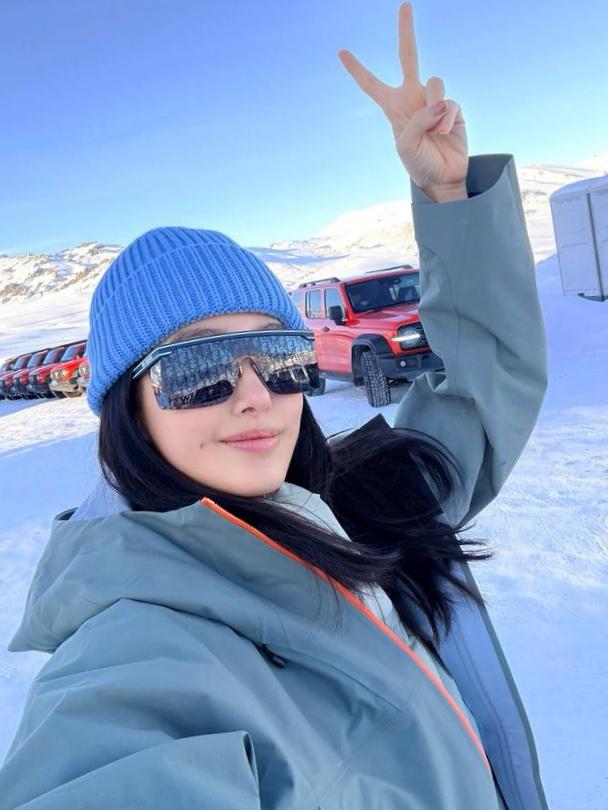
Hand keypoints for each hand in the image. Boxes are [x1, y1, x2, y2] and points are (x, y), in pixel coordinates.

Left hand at [338, 2, 468, 199]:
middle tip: (404, 5)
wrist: (443, 178)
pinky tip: (445, 134)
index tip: (341, 53)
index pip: (371, 84)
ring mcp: (433, 99)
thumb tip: (439, 102)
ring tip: (434, 132)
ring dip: (434, 109)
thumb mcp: (406, 145)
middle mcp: (412, 97)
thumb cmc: (418, 164)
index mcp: (392, 106)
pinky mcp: (452, 106)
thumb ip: (418, 120)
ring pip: (435, 82)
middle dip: (406, 31)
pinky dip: (446, 120)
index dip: (357, 69)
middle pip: (409, 56)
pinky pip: (450, 102)